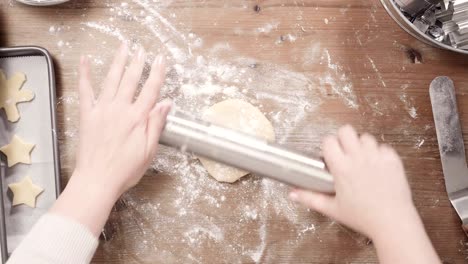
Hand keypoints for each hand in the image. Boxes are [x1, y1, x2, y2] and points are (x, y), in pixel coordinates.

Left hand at [51, 44, 170, 235]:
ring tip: (124, 47)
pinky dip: (85, 75)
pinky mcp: (87, 115)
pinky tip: (85, 61)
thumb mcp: (149, 150)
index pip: (151, 90)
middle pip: (131, 80)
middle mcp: (119, 109)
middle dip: (138, 63)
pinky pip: (85, 91)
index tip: (161, 59)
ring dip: (118, 62)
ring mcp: (101, 110)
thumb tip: (166, 103)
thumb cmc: (125, 170)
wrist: (97, 180)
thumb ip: (156, 124)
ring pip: (111, 80)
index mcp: (137, 119)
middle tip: (142, 49)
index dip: (157, 73)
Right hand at [289, 125, 414, 238]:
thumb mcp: (332, 209)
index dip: (327, 145)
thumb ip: (310, 198)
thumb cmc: (362, 217)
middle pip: (346, 130)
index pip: (329, 140)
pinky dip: (379, 153)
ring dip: (362, 145)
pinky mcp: (393, 160)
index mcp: (342, 168)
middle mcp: (359, 158)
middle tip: (344, 152)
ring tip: (361, 159)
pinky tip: (377, 165)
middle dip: (343, 138)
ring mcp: (377, 157)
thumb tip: (293, 194)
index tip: (329, 153)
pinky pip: (384, 147)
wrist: (392, 222)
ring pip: (366, 137)